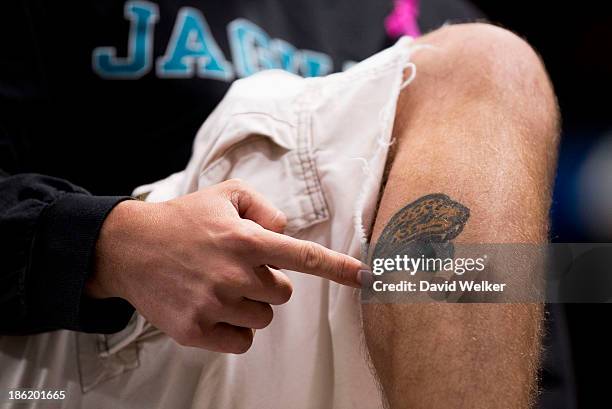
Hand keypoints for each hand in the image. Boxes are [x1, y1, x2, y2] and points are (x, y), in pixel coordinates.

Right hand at [87, 179, 364, 352]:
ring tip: (220, 285)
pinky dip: (235, 329)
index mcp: (245, 240)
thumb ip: (265, 208)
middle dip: (266, 282)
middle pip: (282, 294)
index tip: (364, 277)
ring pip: (262, 319)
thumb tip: (284, 233)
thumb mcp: (226, 195)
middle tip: (236, 268)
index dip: (336, 268)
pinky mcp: (196, 330)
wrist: (130, 248)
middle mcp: (233, 274)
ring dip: (249, 305)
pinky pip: (241, 342)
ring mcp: (214, 305)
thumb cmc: (183, 220)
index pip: (301, 256)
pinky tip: (214, 308)